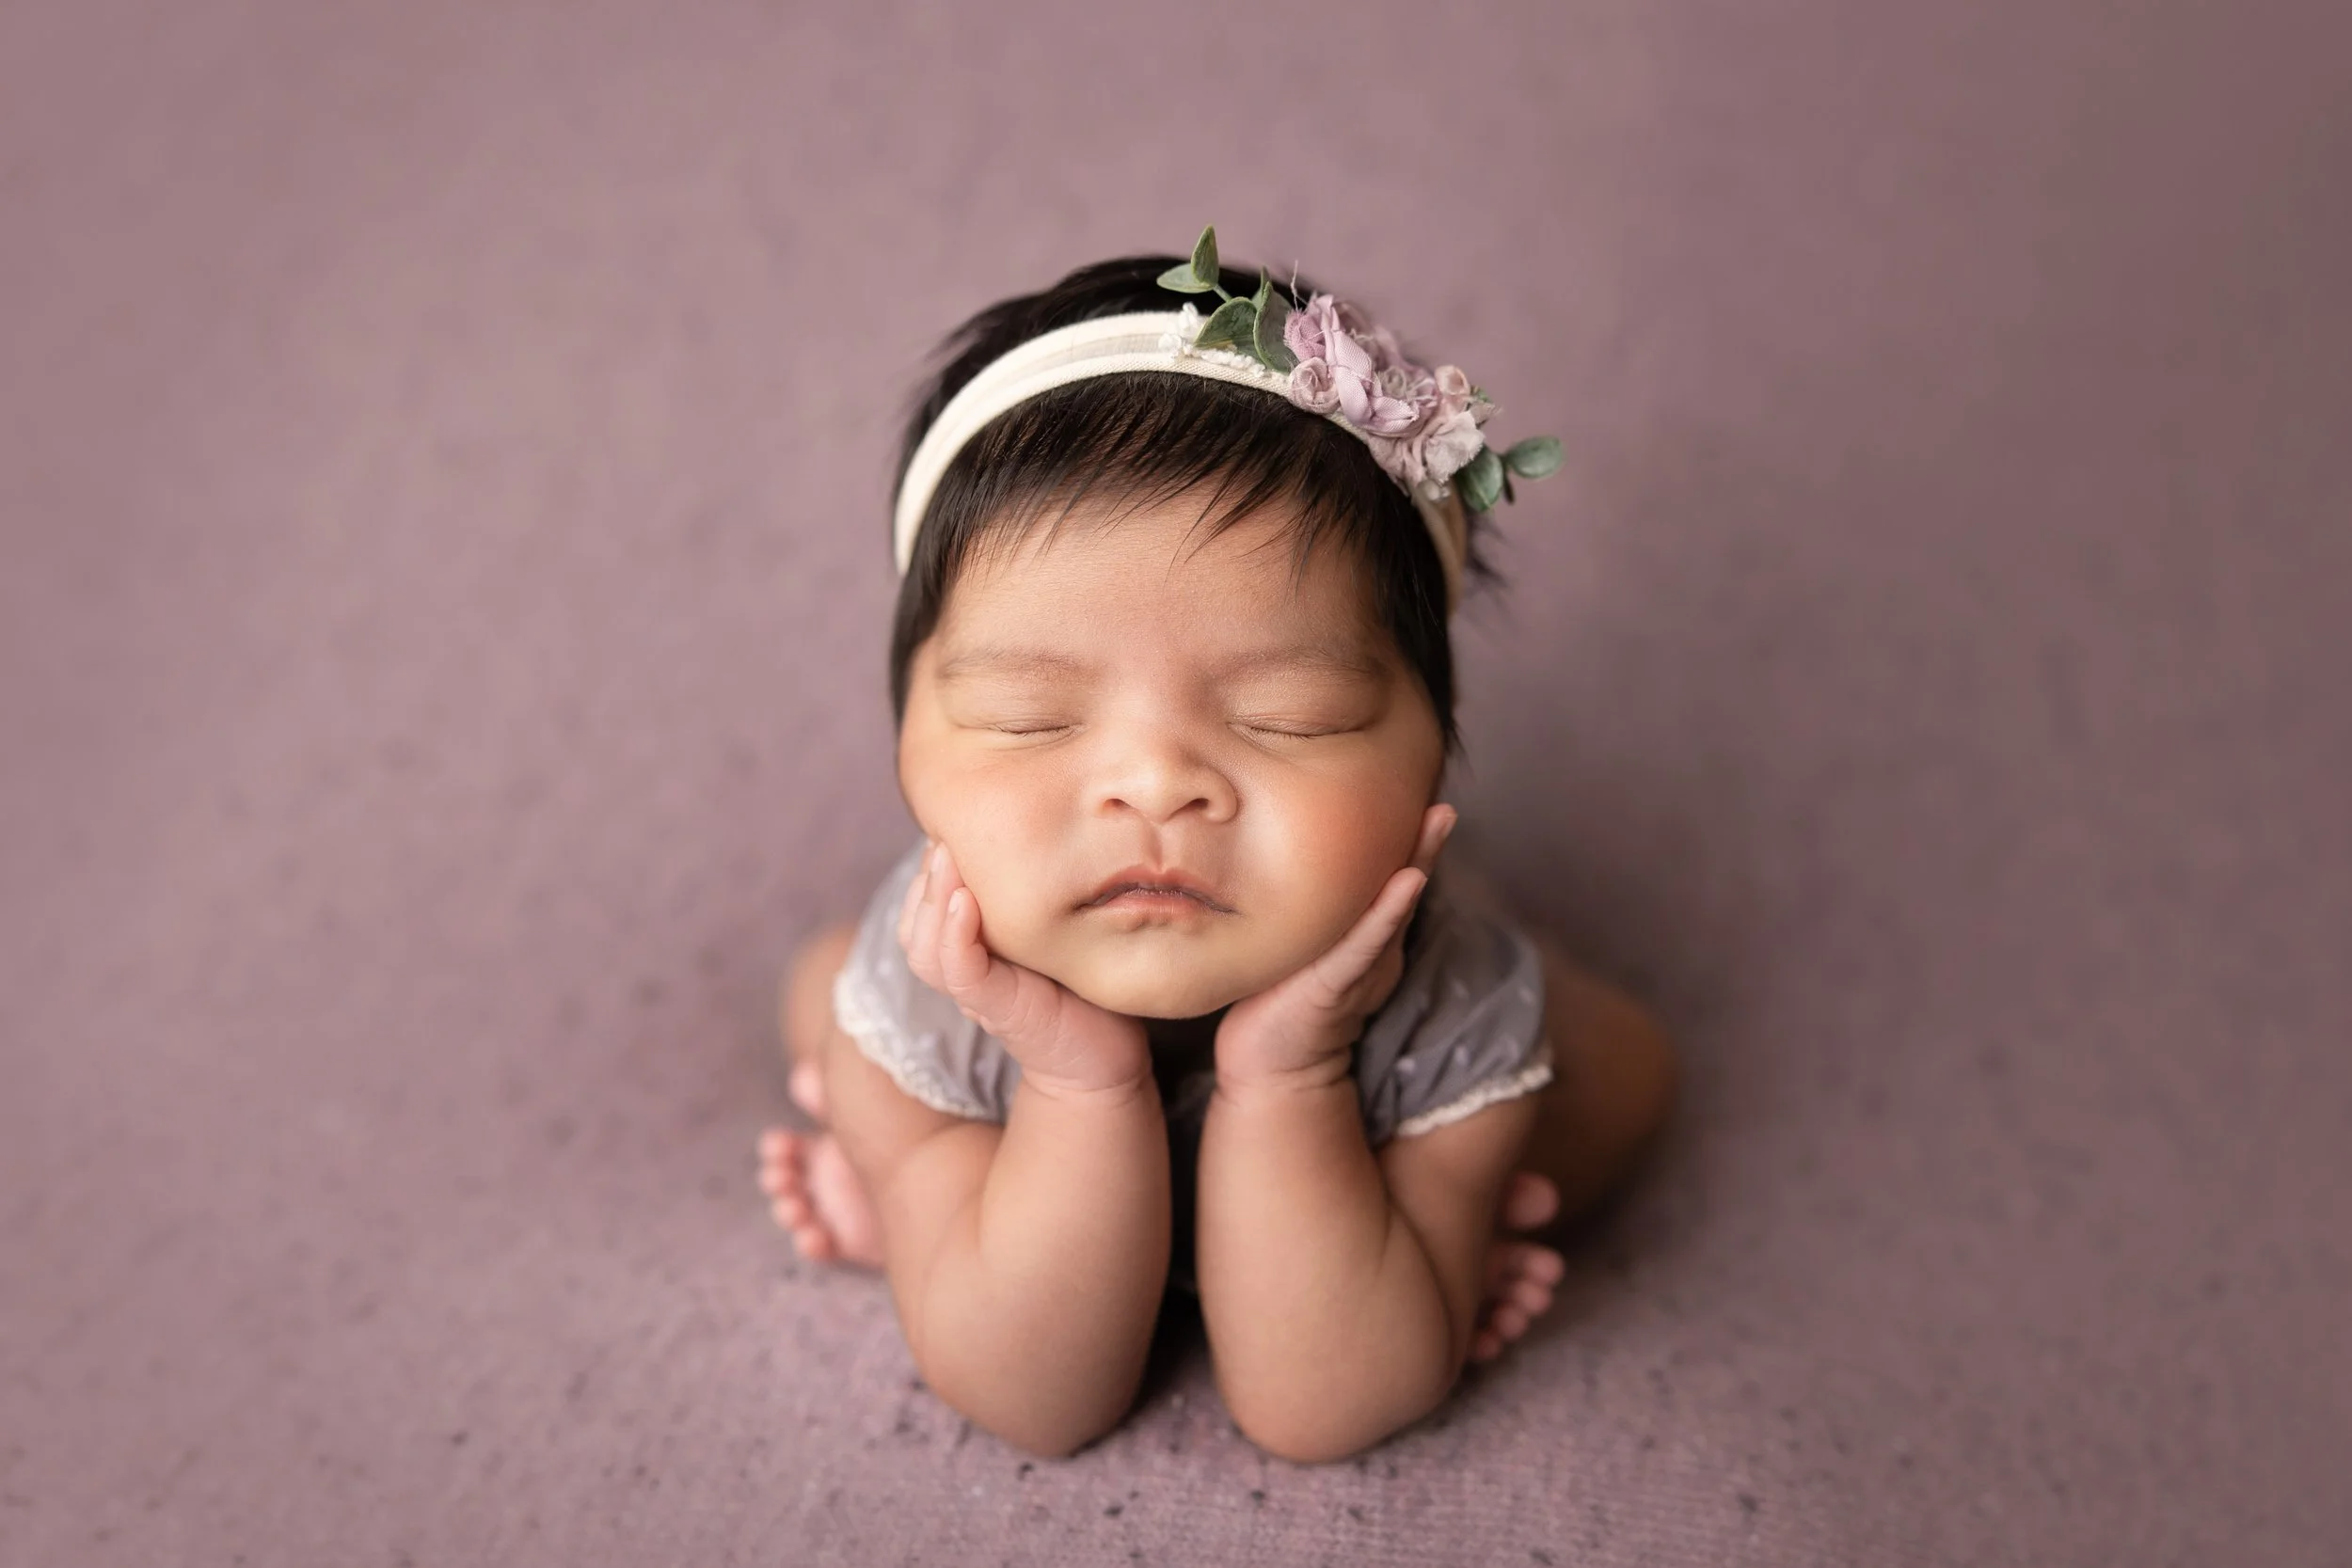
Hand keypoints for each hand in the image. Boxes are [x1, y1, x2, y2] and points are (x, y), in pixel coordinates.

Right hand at [898, 840, 1152, 1101]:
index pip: (922, 908)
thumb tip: (1023, 835)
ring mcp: (977, 994)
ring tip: (947, 856)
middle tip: (947, 830)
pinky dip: (955, 936)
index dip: (929, 868)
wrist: (1105, 1061)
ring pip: (924, 947)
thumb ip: (1029, 895)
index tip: (954, 826)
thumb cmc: (1083, 988)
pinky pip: (961, 973)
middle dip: (925, 875)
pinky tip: (964, 902)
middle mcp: (963, 971)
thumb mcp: (1051, 931)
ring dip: (932, 897)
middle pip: (913, 923)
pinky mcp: (1000, 1009)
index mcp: (968, 950)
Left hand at [1214, 804, 1456, 1092]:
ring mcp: (1361, 965)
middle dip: (1427, 841)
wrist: (1268, 1064)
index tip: (1421, 791)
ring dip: (1420, 860)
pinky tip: (1408, 881)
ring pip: (1394, 906)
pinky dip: (1388, 911)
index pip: (1390, 875)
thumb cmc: (1276, 998)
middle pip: (1404, 883)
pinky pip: (1366, 944)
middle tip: (1445, 799)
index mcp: (1365, 934)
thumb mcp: (1298, 943)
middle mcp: (1372, 946)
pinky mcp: (1338, 984)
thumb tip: (1289, 853)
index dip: (1409, 837)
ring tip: (1439, 820)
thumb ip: (1311, 910)